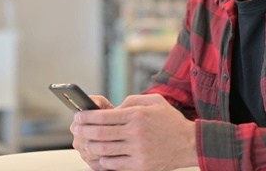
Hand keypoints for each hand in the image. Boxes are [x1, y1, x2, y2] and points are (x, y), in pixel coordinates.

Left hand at [72, 94, 196, 170]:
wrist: (190, 143)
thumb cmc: (170, 121)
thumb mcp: (154, 101)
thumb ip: (132, 100)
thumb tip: (112, 108)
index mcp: (137, 115)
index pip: (103, 116)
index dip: (86, 117)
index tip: (78, 116)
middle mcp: (135, 133)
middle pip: (99, 133)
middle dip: (82, 131)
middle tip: (75, 129)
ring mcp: (137, 150)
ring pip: (104, 150)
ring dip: (89, 146)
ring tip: (85, 143)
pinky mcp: (140, 165)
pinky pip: (114, 164)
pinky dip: (103, 160)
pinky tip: (100, 156)